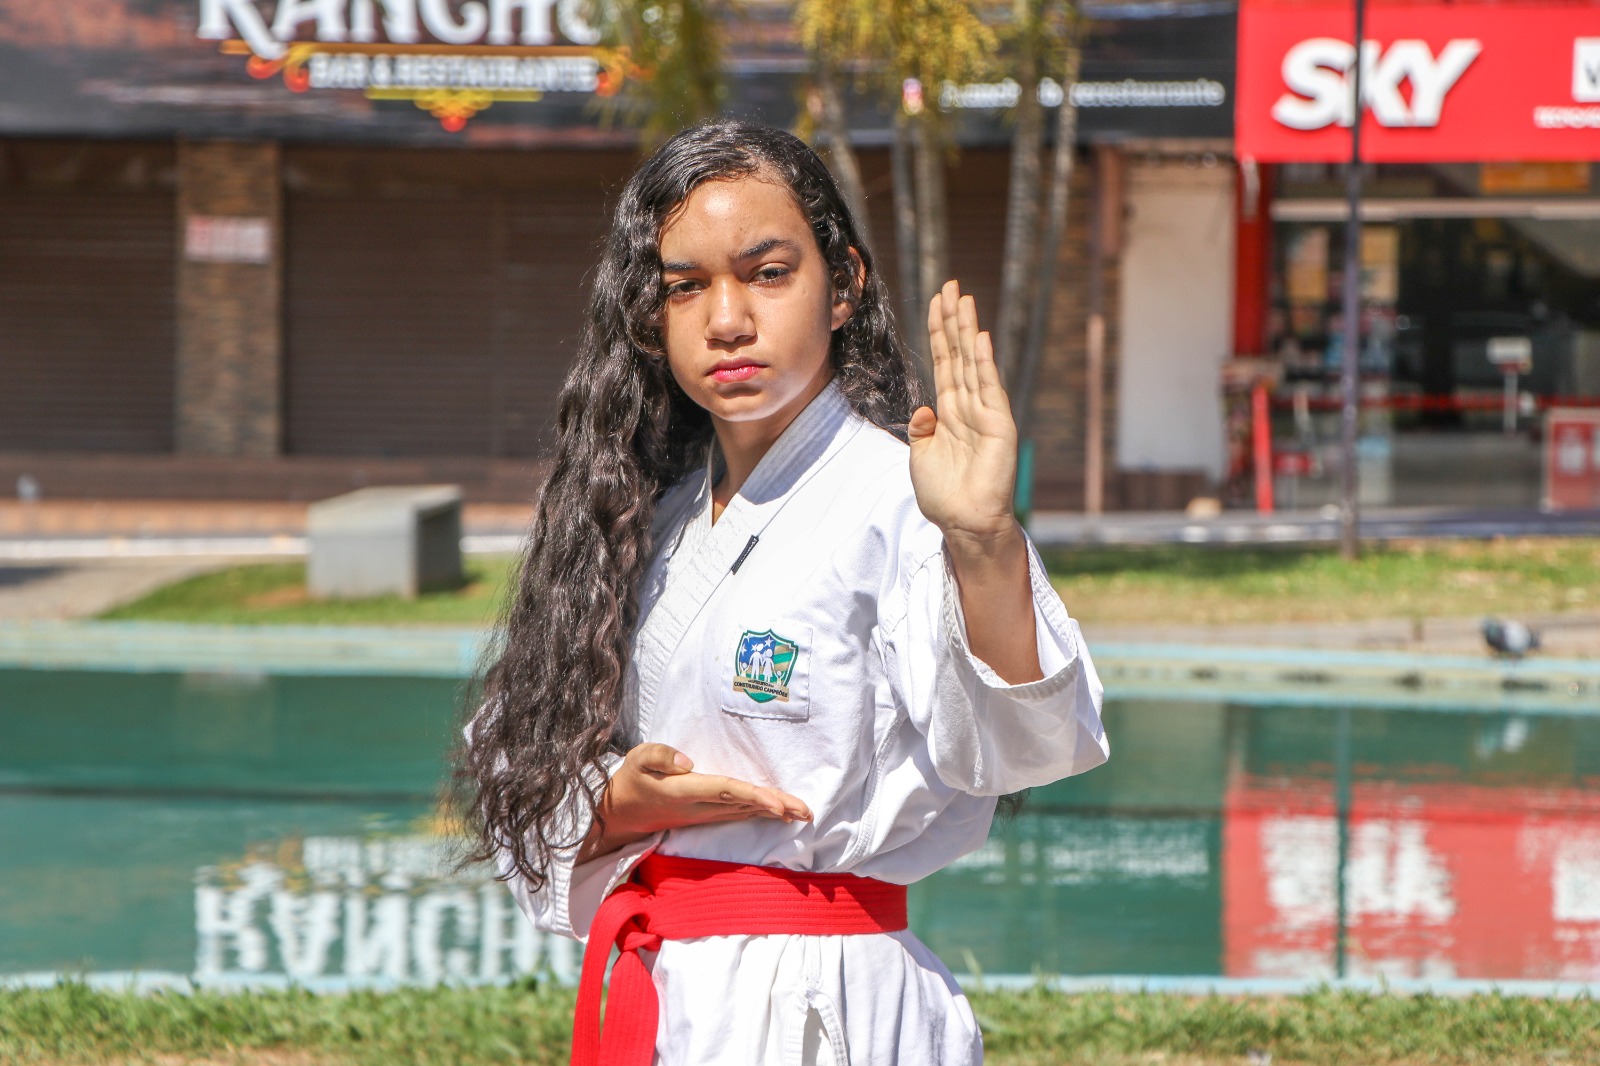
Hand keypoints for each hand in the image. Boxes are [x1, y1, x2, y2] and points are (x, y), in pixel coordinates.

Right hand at [576, 742, 811, 862]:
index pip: (725, 791)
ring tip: (805, 813)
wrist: (621, 814)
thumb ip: (660, 756)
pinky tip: (781, 814)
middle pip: (744, 804)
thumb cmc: (631, 780)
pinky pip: (740, 813)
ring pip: (746, 811)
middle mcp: (699, 806)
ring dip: (776, 812)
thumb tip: (689, 761)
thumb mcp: (636, 759)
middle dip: (777, 807)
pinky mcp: (707, 815)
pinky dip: (762, 812)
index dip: (753, 796)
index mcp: (684, 792)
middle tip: (807, 811)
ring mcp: (704, 813)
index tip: (778, 803)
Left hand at [908, 280, 1019, 544]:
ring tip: (963, 298)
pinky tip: (979, 338)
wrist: (964, 523)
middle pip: (958, 354)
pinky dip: (983, 363)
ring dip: (967, 331)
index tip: (935, 301)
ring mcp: (985, 413)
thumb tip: (924, 408)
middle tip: (950, 285)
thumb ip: (921, 429)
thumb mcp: (920, 457)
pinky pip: (988, 388)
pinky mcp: (998, 425)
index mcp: (947, 413)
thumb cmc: (943, 496)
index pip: (943, 362)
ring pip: (972, 363)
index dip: (938, 332)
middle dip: (952, 320)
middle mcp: (967, 407)